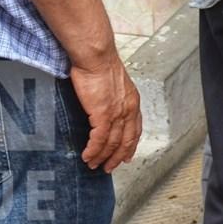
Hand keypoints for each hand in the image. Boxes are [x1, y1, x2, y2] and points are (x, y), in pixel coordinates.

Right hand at [67, 50, 141, 172]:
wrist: (96, 56)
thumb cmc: (100, 63)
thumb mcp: (113, 81)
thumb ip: (112, 96)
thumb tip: (103, 104)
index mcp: (132, 101)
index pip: (135, 129)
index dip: (131, 145)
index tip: (126, 155)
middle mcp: (128, 109)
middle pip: (126, 141)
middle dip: (117, 157)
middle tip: (109, 167)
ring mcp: (117, 114)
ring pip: (112, 143)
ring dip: (102, 157)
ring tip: (93, 165)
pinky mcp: (103, 115)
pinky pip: (99, 140)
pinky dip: (93, 150)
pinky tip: (87, 156)